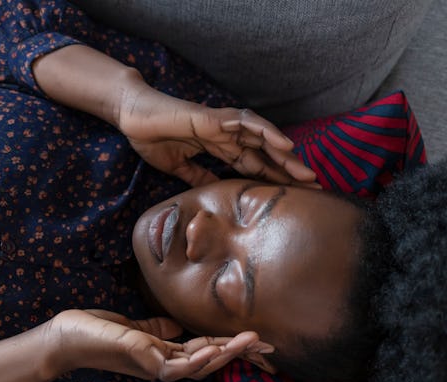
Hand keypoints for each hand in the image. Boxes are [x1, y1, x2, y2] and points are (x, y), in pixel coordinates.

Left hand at [50, 309, 262, 381]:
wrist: (65, 337)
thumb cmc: (96, 333)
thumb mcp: (134, 328)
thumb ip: (155, 330)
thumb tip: (175, 326)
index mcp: (163, 354)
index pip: (204, 351)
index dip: (230, 346)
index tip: (257, 339)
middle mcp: (162, 364)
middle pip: (208, 363)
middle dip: (238, 354)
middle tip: (268, 346)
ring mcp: (152, 365)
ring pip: (197, 368)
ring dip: (224, 356)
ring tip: (250, 343)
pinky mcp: (141, 360)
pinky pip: (174, 367)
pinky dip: (195, 361)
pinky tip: (213, 351)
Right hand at [118, 87, 317, 187]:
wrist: (132, 118)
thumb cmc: (151, 139)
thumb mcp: (179, 168)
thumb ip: (199, 177)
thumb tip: (216, 192)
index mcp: (219, 149)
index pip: (254, 166)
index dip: (274, 180)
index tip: (294, 197)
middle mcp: (226, 136)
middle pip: (265, 155)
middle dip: (289, 171)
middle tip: (314, 189)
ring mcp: (222, 126)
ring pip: (262, 138)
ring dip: (285, 155)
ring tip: (306, 172)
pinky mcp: (214, 118)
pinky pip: (246, 122)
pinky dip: (266, 131)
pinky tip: (284, 144)